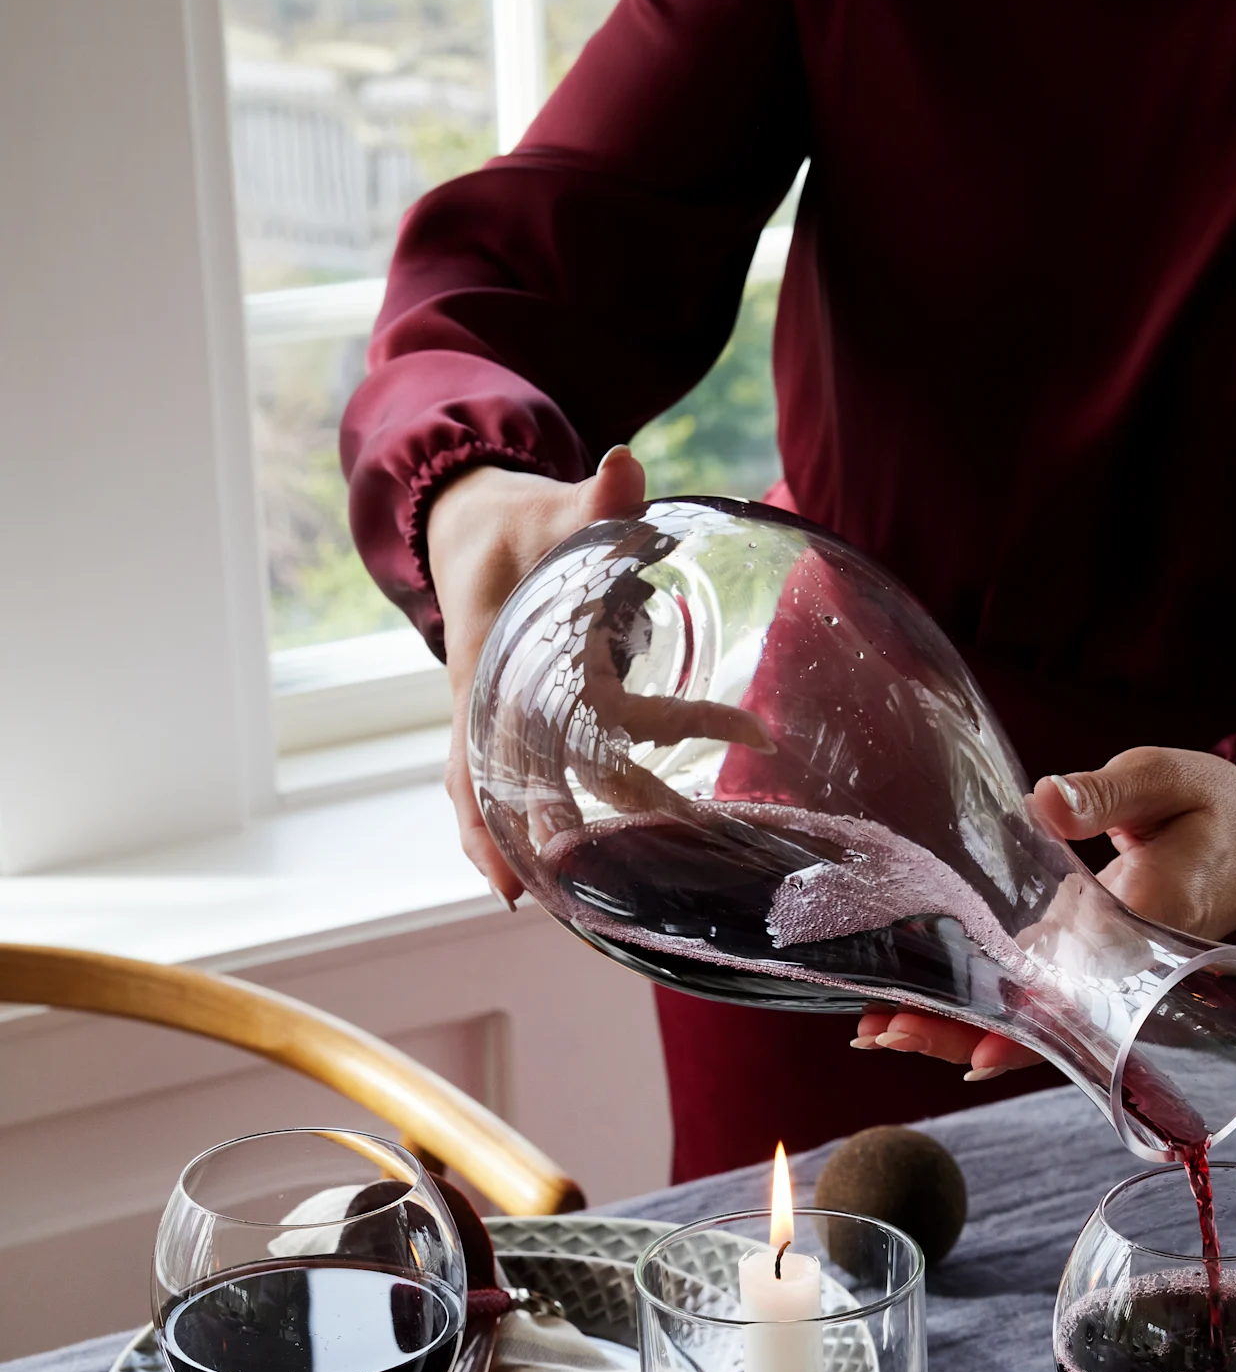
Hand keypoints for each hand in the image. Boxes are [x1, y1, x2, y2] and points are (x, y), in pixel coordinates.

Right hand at [426, 444, 653, 901]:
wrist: (472, 531)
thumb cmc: (511, 525)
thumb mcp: (549, 510)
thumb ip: (594, 501)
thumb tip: (627, 467)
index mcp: (488, 668)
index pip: (489, 752)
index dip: (495, 816)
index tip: (514, 876)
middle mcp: (489, 708)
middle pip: (517, 789)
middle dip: (556, 838)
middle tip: (602, 889)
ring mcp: (502, 722)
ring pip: (514, 798)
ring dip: (552, 844)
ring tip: (593, 903)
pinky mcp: (522, 726)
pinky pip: (521, 788)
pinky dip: (532, 829)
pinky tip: (551, 881)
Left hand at [852, 746, 1235, 1075]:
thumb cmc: (1216, 806)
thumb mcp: (1167, 778)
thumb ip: (1107, 792)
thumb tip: (1042, 801)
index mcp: (1145, 924)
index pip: (1079, 991)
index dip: (1024, 1028)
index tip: (971, 1049)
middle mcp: (1118, 964)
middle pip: (1037, 1022)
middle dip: (960, 1033)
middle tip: (879, 1033)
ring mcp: (1098, 969)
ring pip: (1025, 1018)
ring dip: (953, 1028)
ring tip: (875, 1030)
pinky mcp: (1082, 959)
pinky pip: (1027, 996)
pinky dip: (974, 1004)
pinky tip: (914, 1008)